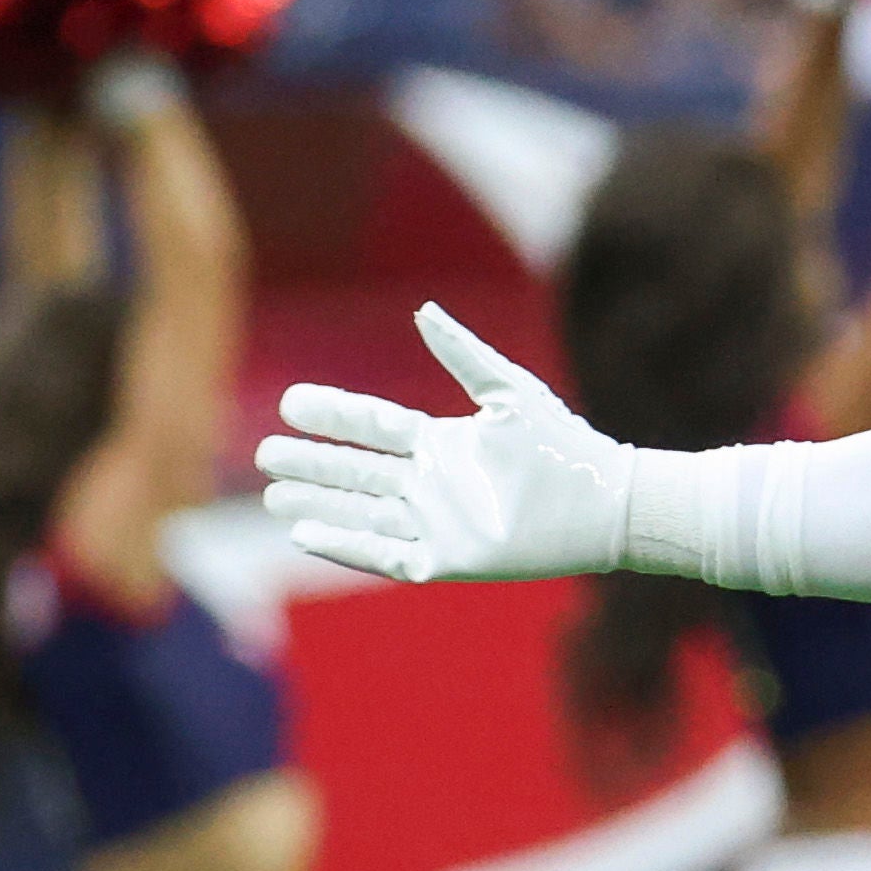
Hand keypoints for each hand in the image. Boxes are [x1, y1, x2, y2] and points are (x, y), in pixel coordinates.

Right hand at [258, 303, 636, 583]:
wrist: (605, 502)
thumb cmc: (564, 445)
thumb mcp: (509, 393)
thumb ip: (464, 353)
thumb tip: (422, 310)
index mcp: (440, 443)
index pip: (371, 426)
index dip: (333, 415)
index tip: (291, 402)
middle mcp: (430, 484)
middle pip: (354, 472)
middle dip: (311, 463)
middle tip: (264, 454)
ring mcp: (436, 523)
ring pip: (361, 514)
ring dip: (318, 505)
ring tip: (274, 497)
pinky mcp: (447, 560)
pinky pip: (386, 555)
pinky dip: (347, 546)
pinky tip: (308, 534)